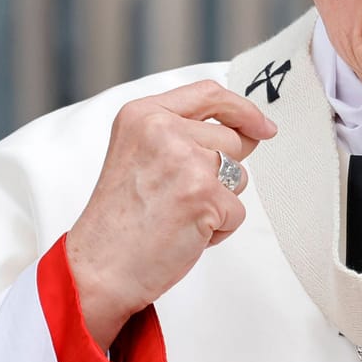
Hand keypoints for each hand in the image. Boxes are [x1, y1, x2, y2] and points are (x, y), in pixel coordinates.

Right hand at [66, 81, 276, 346]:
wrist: (99, 268)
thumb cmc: (120, 221)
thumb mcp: (140, 155)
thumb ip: (184, 134)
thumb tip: (251, 131)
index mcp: (142, 114)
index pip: (209, 94)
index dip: (243, 110)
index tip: (262, 126)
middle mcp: (162, 130)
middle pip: (231, 140)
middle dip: (221, 172)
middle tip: (179, 197)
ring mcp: (185, 161)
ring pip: (239, 176)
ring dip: (218, 202)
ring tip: (177, 216)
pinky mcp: (204, 195)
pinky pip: (237, 212)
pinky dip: (218, 230)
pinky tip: (184, 234)